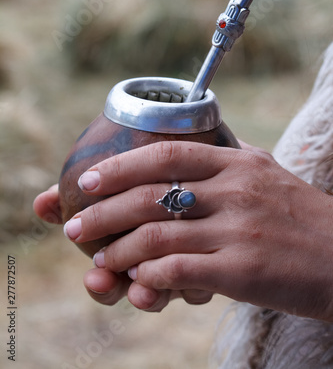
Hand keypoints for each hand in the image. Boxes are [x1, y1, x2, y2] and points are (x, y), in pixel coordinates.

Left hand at [64, 140, 332, 320]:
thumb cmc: (299, 216)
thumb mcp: (266, 173)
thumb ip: (229, 159)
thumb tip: (193, 151)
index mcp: (236, 163)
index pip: (166, 152)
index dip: (121, 165)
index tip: (88, 179)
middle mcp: (235, 189)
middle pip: (151, 194)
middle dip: (103, 211)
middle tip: (75, 226)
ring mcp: (239, 228)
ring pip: (158, 235)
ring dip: (119, 250)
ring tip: (99, 260)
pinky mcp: (243, 269)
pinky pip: (179, 270)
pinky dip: (150, 276)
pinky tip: (138, 281)